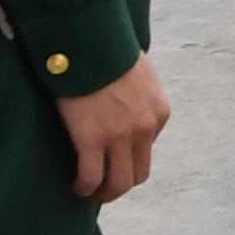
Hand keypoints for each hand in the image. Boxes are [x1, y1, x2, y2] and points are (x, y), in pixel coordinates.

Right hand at [57, 58, 167, 205]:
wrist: (90, 42)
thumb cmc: (108, 50)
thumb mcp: (139, 71)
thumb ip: (138, 92)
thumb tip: (127, 96)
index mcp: (159, 112)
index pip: (148, 148)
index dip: (129, 157)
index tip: (112, 160)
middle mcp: (145, 128)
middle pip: (139, 173)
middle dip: (120, 184)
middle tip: (103, 188)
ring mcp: (120, 137)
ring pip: (119, 182)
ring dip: (104, 193)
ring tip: (88, 193)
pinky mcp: (92, 139)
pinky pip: (91, 177)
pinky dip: (85, 187)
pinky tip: (76, 186)